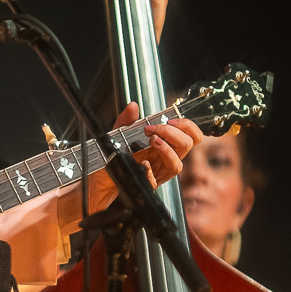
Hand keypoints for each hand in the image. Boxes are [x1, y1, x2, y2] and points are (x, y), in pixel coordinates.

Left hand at [85, 103, 202, 213]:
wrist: (100, 177)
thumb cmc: (114, 156)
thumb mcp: (118, 134)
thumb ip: (126, 120)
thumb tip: (133, 106)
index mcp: (164, 145)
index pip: (190, 136)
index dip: (187, 126)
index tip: (170, 120)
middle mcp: (165, 159)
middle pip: (186, 146)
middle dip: (172, 133)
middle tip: (152, 130)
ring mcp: (158, 173)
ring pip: (177, 165)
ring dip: (167, 150)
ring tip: (152, 141)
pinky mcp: (147, 185)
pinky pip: (154, 181)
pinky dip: (150, 171)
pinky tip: (143, 163)